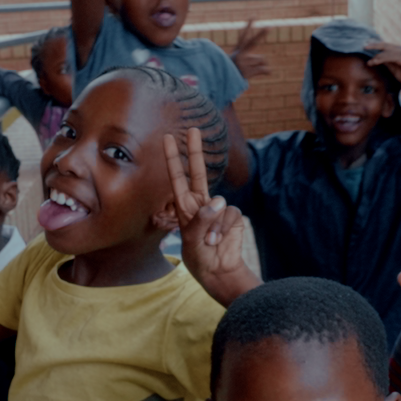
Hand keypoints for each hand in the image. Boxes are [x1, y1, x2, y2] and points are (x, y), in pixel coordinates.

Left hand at [165, 128, 257, 304]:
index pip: (177, 177)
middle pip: (198, 172)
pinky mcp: (232, 217)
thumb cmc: (199, 257)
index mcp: (185, 207)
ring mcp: (218, 209)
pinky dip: (224, 229)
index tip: (168, 138)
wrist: (219, 271)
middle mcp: (201, 204)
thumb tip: (218, 202)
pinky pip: (230, 215)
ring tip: (209, 242)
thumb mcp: (191, 241)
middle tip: (193, 129)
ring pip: (218, 203)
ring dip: (213, 225)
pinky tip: (218, 241)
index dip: (173, 158)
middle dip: (195, 151)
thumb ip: (200, 221)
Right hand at [226, 20, 271, 79]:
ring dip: (261, 65)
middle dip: (262, 34)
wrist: (222, 83)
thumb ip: (255, 63)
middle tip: (269, 26)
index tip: (253, 16)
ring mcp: (244, 63)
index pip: (243, 37)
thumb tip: (270, 71)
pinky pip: (265, 70)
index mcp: (238, 51)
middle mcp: (240, 55)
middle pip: (253, 42)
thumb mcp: (241, 66)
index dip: (248, 26)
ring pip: (263, 60)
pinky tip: (255, 74)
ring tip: (250, 70)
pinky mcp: (248, 72)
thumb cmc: (232, 73)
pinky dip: (266, 72)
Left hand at [363, 40, 400, 92]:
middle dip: (374, 45)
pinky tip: (375, 62)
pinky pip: (392, 56)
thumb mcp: (395, 69)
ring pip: (388, 51)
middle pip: (385, 45)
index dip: (376, 46)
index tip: (366, 46)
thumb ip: (387, 63)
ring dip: (377, 56)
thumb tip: (377, 60)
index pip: (386, 46)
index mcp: (400, 51)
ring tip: (370, 61)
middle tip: (363, 46)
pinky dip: (382, 58)